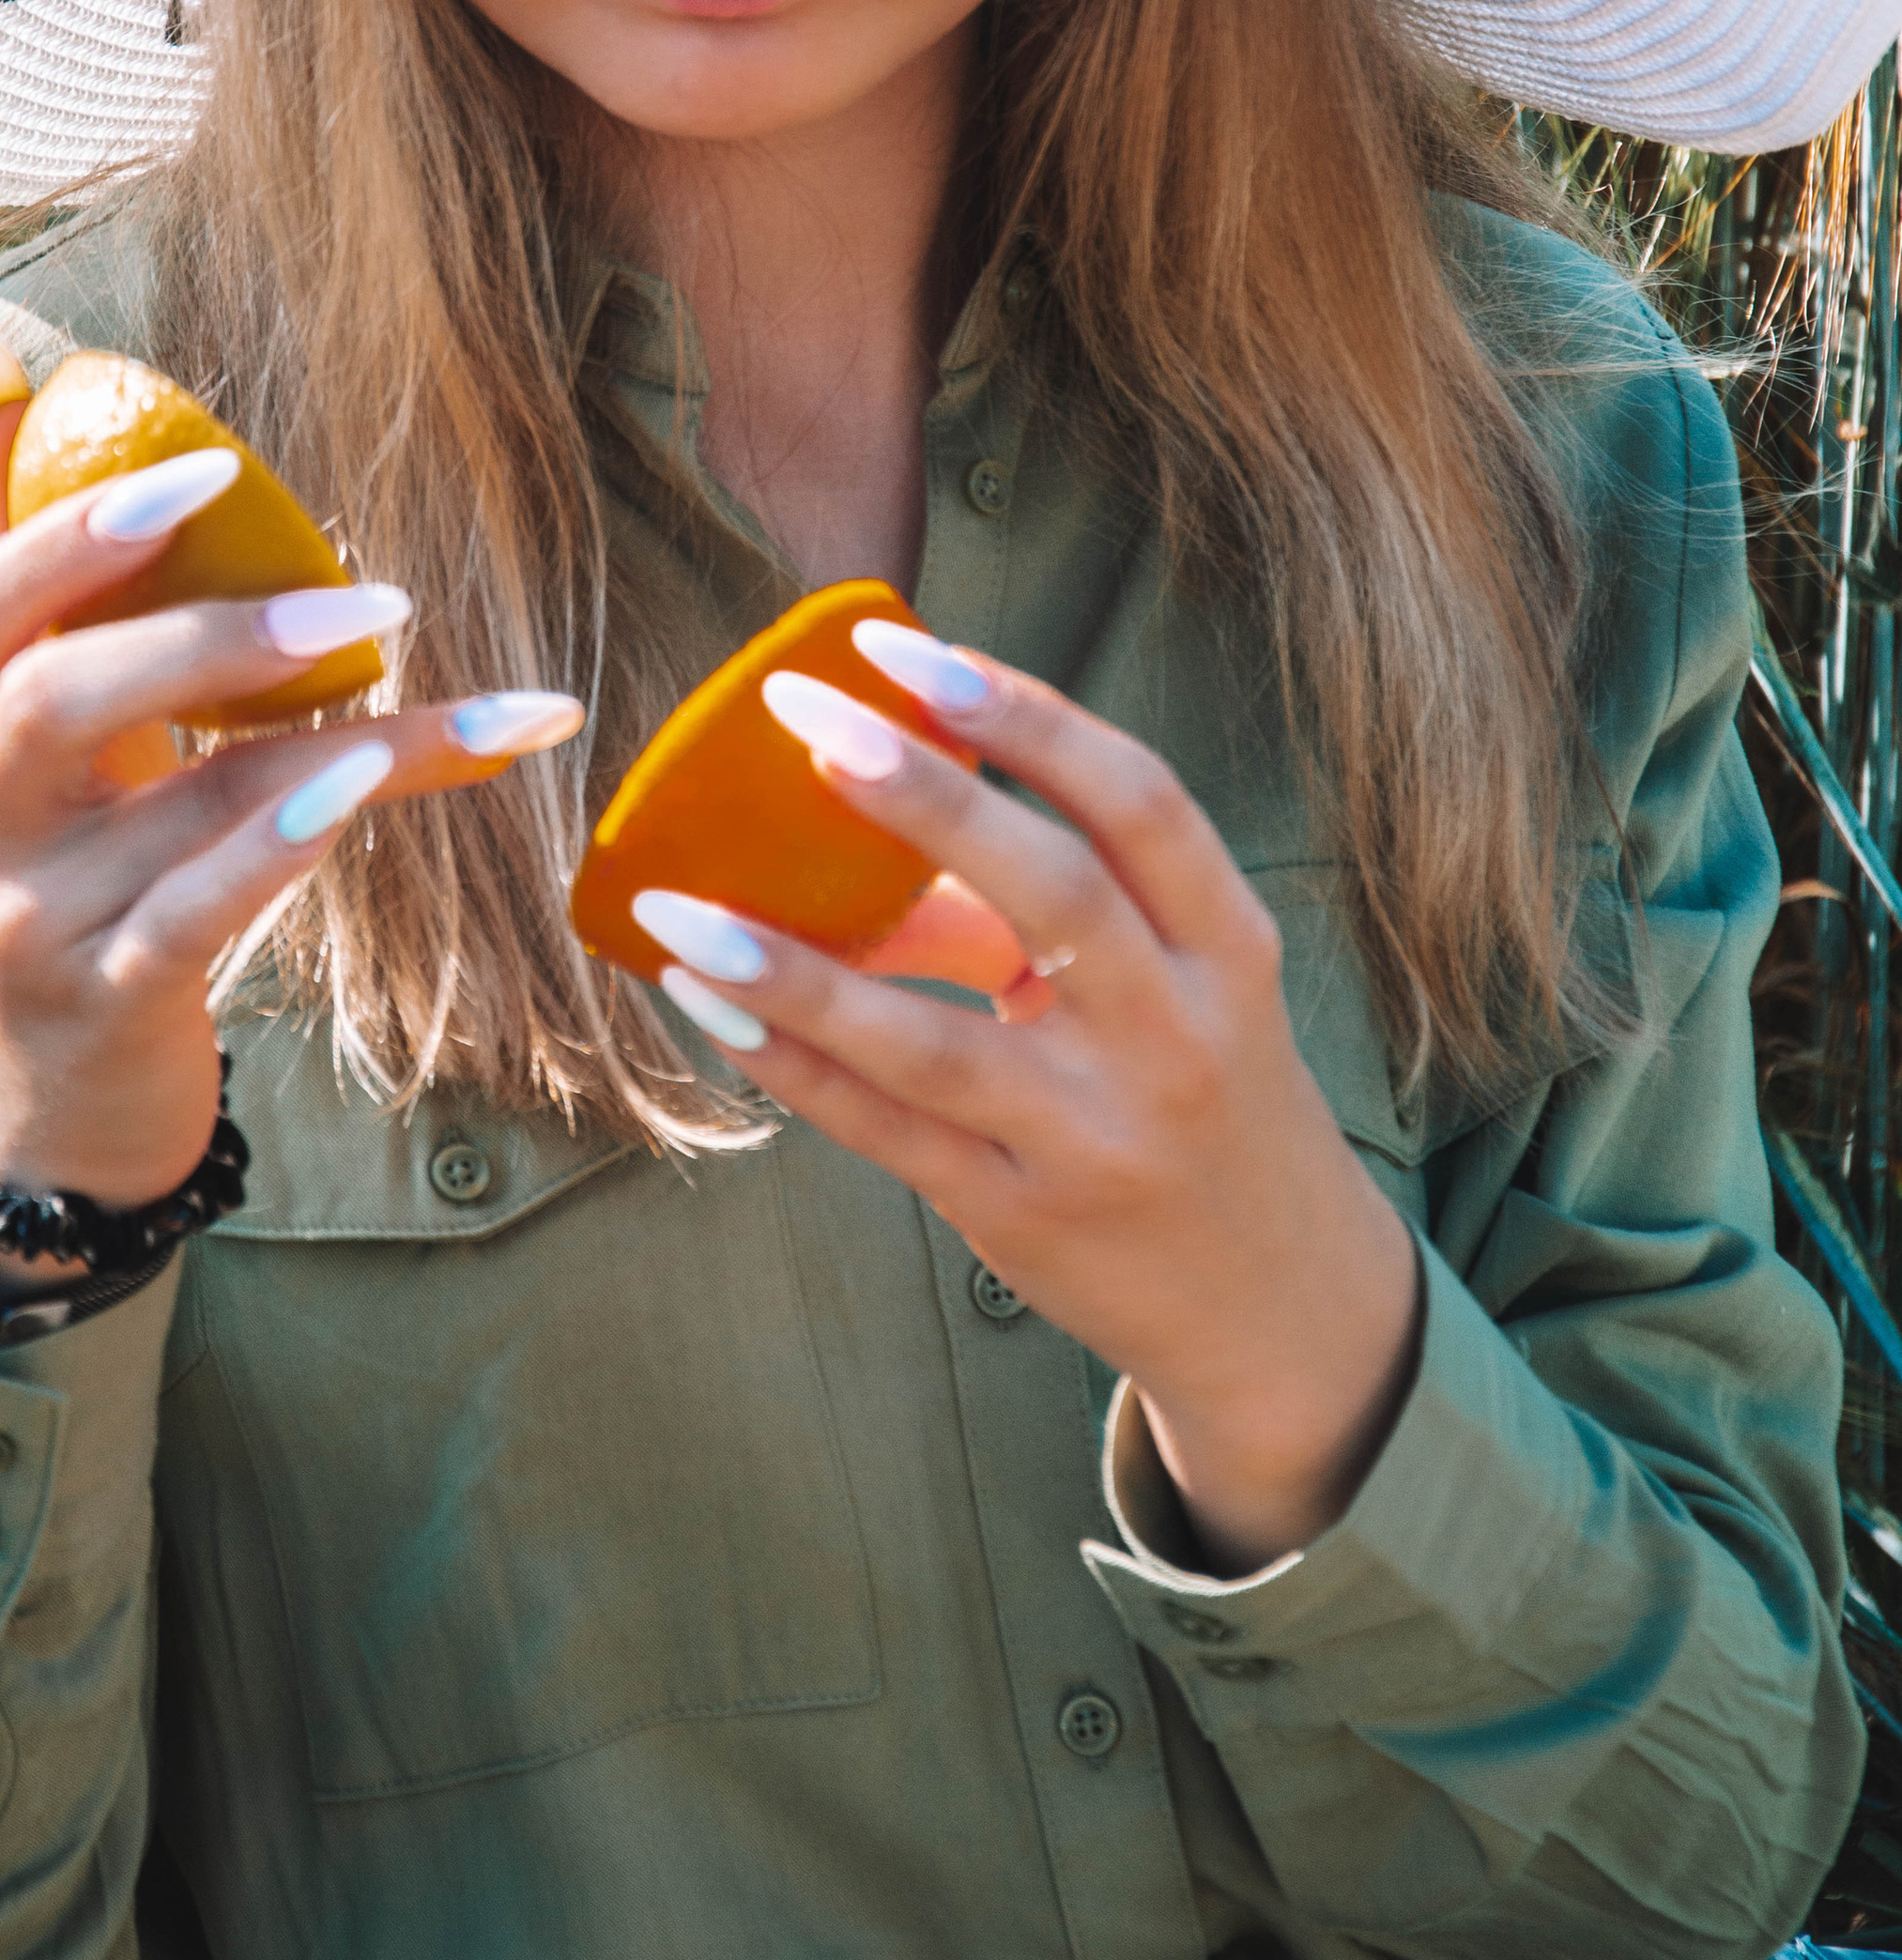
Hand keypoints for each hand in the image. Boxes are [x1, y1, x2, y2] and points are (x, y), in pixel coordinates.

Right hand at [0, 339, 583, 1218]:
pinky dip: (279, 849)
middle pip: (54, 695)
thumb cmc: (68, 856)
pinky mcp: (104, 998)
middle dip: (210, 631)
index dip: (78, 527)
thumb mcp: (28, 714)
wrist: (49, 1099)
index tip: (212, 467)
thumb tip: (2, 355)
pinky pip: (196, 914)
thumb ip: (31, 550)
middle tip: (373, 597)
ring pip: (174, 806)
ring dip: (318, 739)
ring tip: (423, 680)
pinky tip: (361, 792)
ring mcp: (31, 915)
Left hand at [634, 631, 1421, 1572]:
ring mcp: (1094, 1136)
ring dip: (792, 969)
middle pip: (1048, 889)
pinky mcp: (1021, 1217)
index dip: (1026, 715)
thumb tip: (888, 770)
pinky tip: (706, 1003)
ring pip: (930, 1043)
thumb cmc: (1209, 1091)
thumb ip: (1073, 892)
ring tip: (678, 902)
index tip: (909, 653)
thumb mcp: (1191, 982)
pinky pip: (885, 1132)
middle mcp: (1172, 1035)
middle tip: (799, 716)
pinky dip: (790, 1066)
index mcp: (1224, 947)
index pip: (1139, 800)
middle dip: (919, 794)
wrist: (1282, 1306)